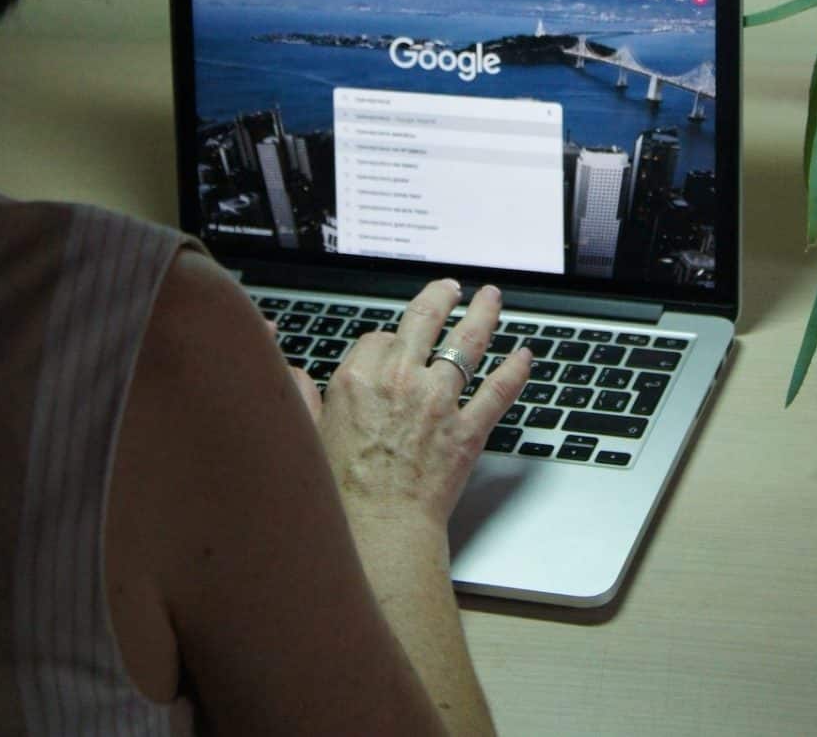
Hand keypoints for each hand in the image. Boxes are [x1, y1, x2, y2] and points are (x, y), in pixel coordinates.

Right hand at [314, 279, 530, 530]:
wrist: (377, 530)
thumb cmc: (339, 493)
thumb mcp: (305, 435)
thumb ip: (299, 397)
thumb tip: (291, 373)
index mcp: (358, 377)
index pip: (378, 338)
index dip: (387, 341)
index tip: (393, 344)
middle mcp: (400, 380)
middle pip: (425, 321)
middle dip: (441, 297)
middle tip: (451, 287)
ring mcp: (438, 403)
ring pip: (467, 343)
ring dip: (483, 315)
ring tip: (492, 299)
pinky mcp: (467, 430)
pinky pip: (498, 391)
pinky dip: (515, 370)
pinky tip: (525, 355)